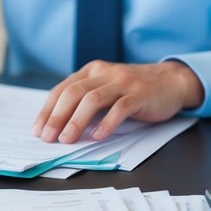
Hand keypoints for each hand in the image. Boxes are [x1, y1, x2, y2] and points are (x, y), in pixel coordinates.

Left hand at [32, 60, 204, 143]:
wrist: (172, 81)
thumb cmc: (134, 90)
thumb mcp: (107, 87)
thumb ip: (86, 99)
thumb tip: (60, 126)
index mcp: (92, 71)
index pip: (62, 89)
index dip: (48, 110)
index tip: (38, 130)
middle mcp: (105, 73)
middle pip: (74, 93)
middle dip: (57, 117)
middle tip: (48, 137)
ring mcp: (123, 83)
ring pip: (93, 99)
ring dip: (77, 121)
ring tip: (67, 139)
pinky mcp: (140, 95)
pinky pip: (120, 108)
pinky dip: (107, 123)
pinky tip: (98, 136)